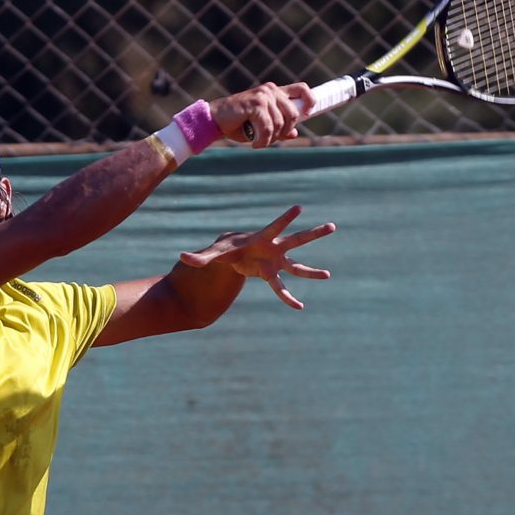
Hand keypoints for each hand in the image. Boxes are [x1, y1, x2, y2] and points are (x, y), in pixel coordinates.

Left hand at [179, 205, 335, 309]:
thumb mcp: (212, 254)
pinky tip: (299, 307)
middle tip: (332, 227)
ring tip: (328, 276)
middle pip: (297, 240)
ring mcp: (276, 261)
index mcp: (261, 238)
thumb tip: (181, 257)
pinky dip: (288, 298)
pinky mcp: (271, 274)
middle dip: (313, 234)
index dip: (286, 218)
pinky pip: (282, 288)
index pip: (275, 226)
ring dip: (311, 271)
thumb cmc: (224, 249)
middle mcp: (274, 248)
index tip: (299, 207)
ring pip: (297, 266)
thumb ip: (199, 257)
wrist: (231, 254)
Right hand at [209, 82, 314, 148]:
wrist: (215, 120)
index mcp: (274, 92)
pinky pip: (268, 128)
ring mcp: (263, 95)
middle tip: (271, 139)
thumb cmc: (238, 123)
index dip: (310, 100)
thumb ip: (278, 127)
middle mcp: (270, 90)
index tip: (308, 113)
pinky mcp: (255, 104)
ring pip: (280, 123)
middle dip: (285, 131)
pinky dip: (263, 140)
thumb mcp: (262, 126)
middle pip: (293, 113)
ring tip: (259, 142)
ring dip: (271, 139)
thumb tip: (293, 133)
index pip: (301, 88)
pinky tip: (255, 143)